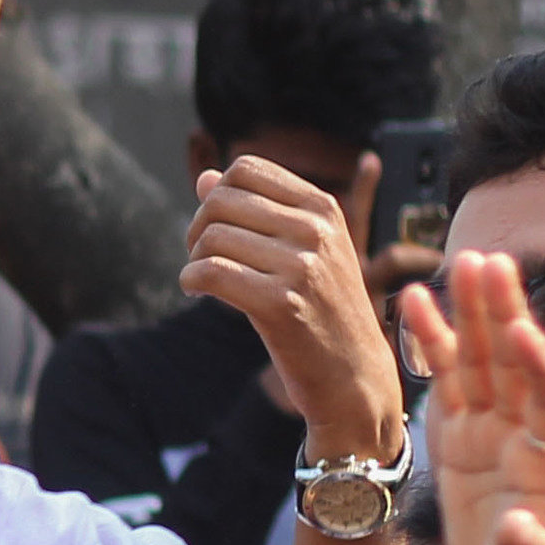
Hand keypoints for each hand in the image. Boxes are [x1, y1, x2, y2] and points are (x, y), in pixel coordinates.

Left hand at [183, 154, 401, 452]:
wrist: (354, 376)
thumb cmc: (322, 311)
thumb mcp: (304, 251)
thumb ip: (258, 212)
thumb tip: (205, 177)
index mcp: (324, 207)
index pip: (246, 168)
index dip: (216, 194)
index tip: (218, 227)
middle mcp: (317, 230)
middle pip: (220, 200)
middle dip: (198, 227)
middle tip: (202, 258)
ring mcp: (302, 266)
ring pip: (211, 237)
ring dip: (193, 259)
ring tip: (204, 280)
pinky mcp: (280, 304)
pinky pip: (209, 272)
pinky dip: (190, 280)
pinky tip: (196, 291)